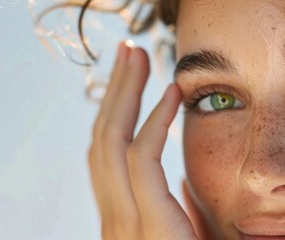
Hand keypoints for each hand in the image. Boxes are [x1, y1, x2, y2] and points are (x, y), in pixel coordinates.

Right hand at [88, 41, 198, 239]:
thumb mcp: (182, 236)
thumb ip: (175, 211)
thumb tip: (182, 184)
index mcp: (119, 218)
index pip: (106, 155)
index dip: (113, 110)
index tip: (128, 78)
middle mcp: (113, 219)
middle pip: (103, 138)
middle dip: (114, 89)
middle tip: (127, 51)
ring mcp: (124, 224)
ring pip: (113, 141)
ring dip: (126, 92)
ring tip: (139, 56)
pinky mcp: (149, 224)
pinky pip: (142, 159)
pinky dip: (156, 119)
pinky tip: (173, 93)